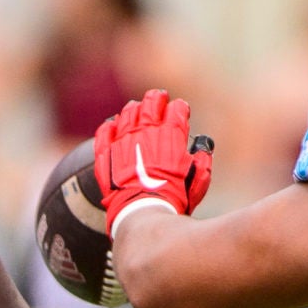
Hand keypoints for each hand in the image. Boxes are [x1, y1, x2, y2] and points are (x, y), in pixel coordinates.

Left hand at [94, 90, 213, 231]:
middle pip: (150, 104)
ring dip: (133, 109)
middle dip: (157, 98)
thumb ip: (202, 160)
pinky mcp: (107, 155)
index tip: (181, 110)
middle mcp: (146, 132)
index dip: (180, 108)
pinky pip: (104, 134)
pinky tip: (111, 124)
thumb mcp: (198, 180)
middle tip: (159, 96)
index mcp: (171, 135)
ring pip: (126, 114)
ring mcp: (123, 141)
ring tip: (136, 106)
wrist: (143, 211)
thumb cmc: (175, 198)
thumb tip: (203, 147)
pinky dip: (108, 127)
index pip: (176, 110)